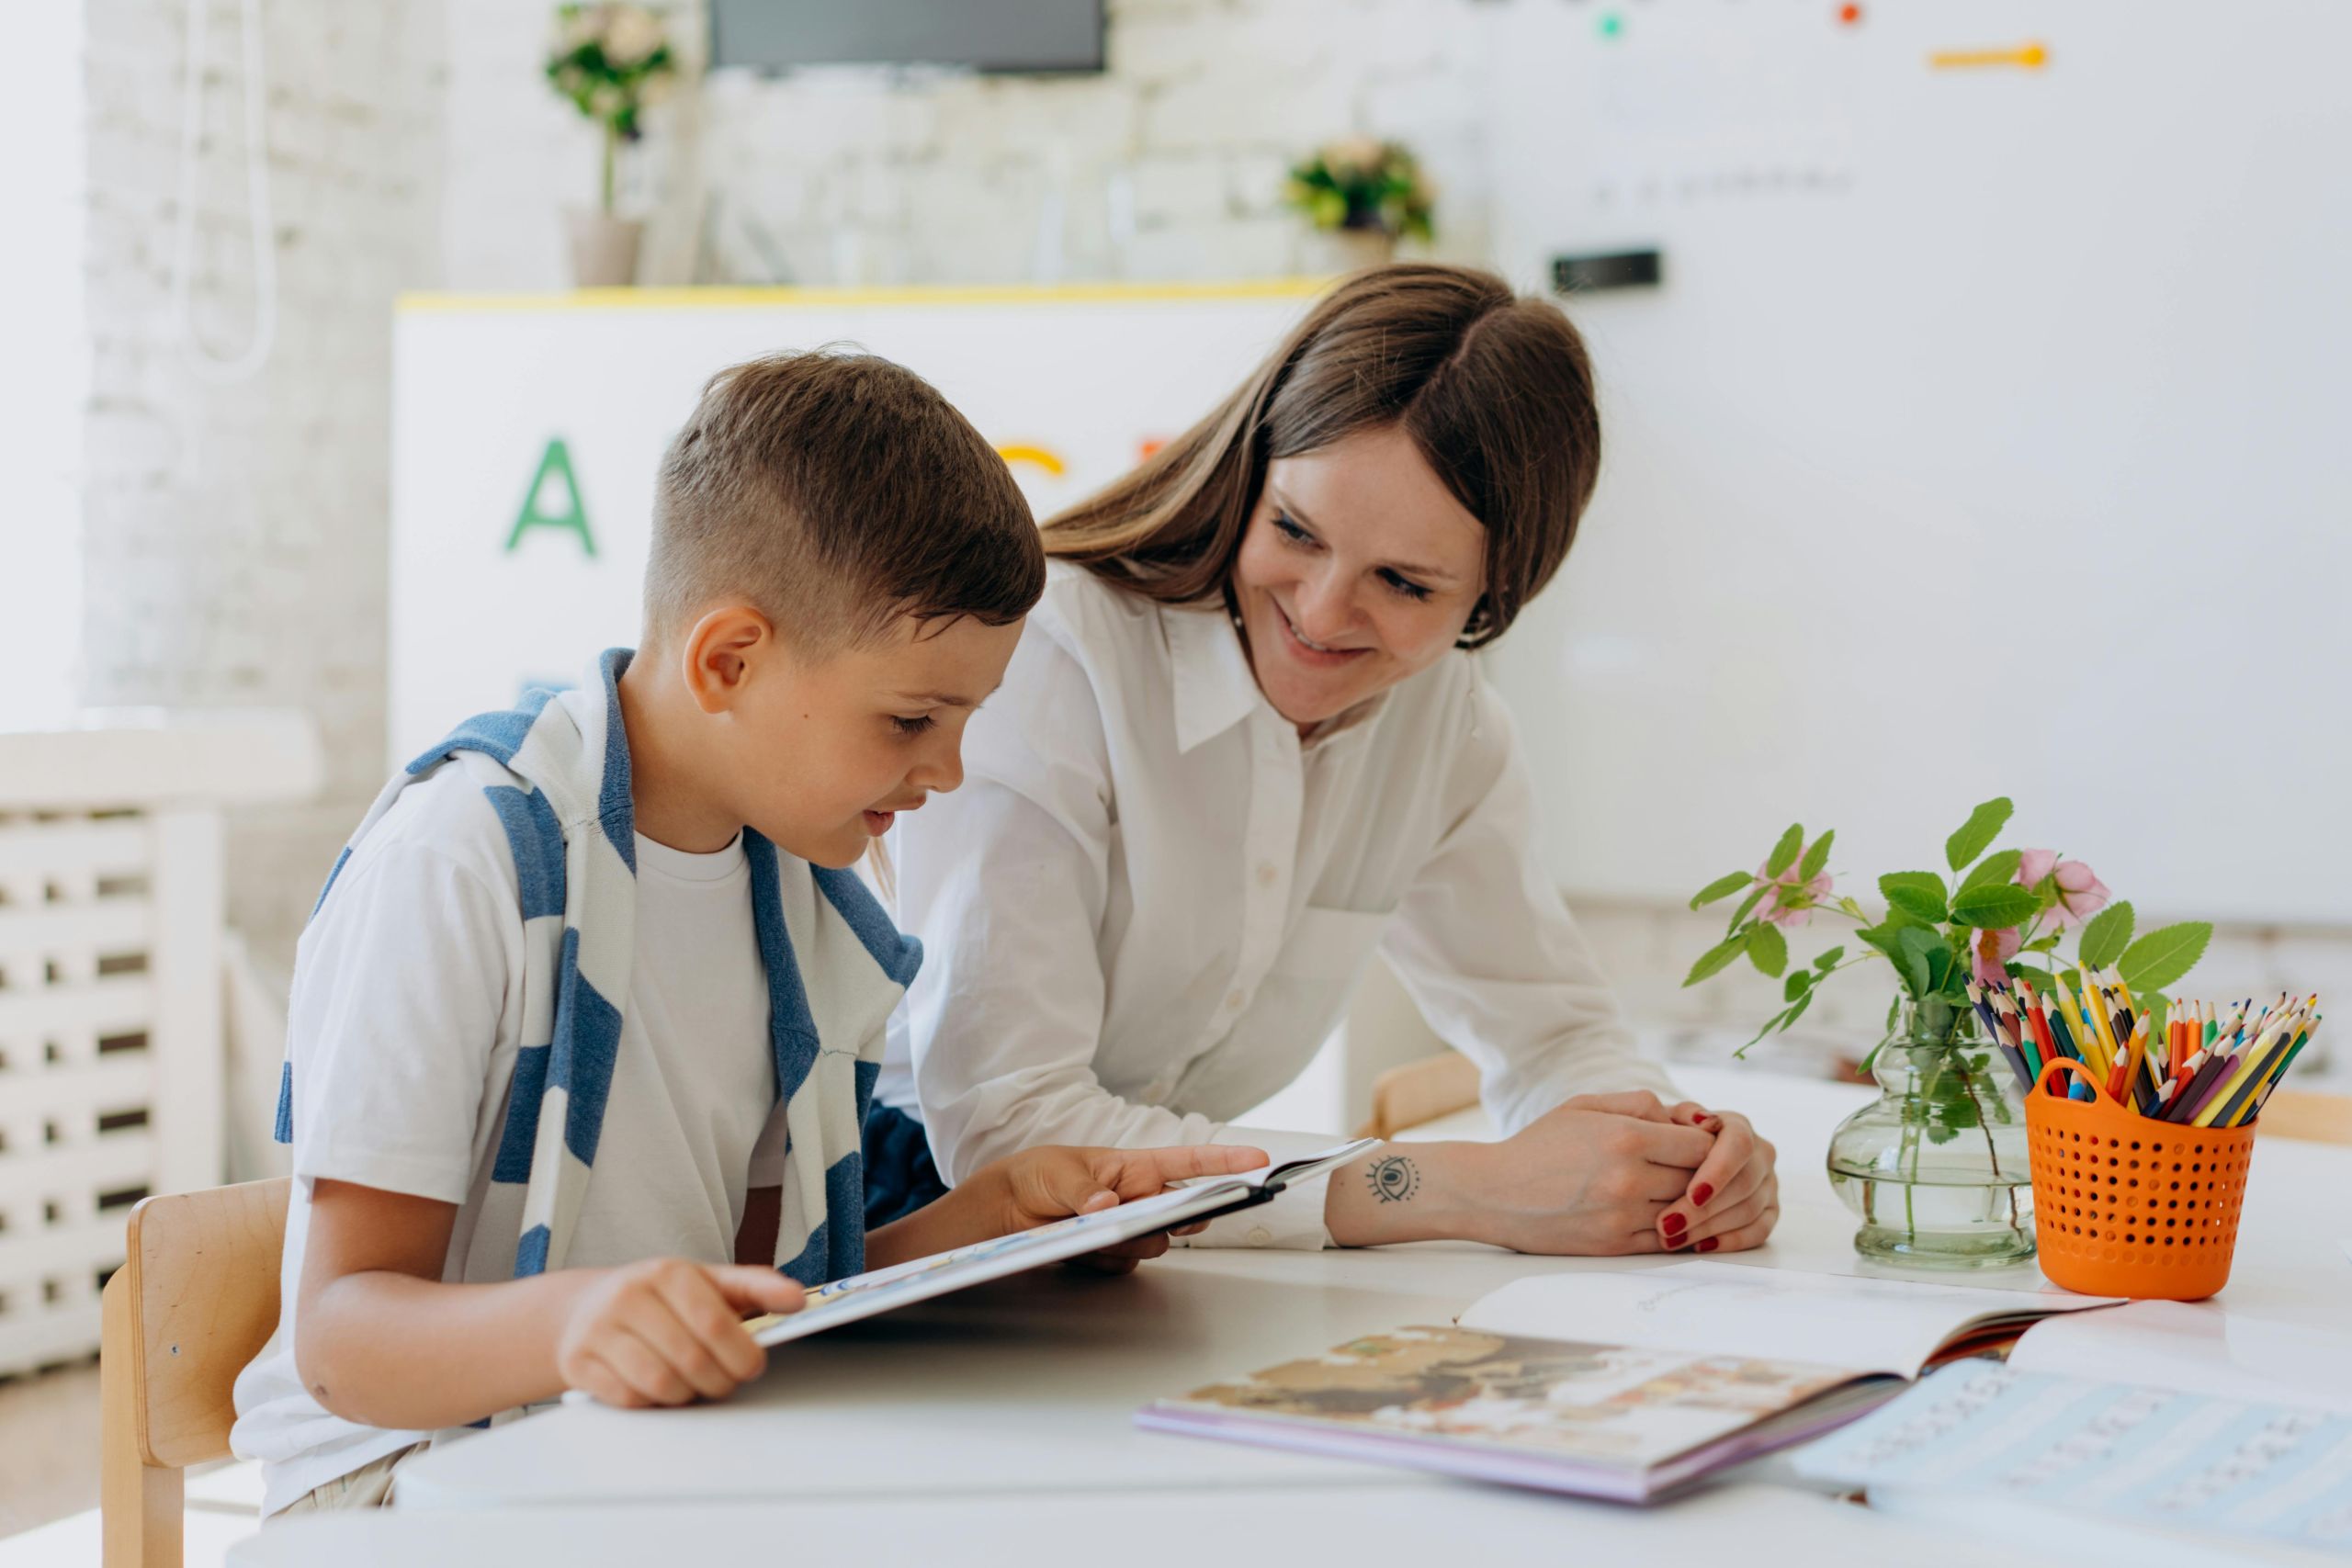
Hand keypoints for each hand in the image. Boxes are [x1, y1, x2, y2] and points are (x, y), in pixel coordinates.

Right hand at [554, 1258, 804, 1408]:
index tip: (753, 1366)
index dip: (741, 1353)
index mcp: (669, 1272)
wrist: (584, 1308)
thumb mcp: (708, 1283)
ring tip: (694, 1384)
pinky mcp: (579, 1362)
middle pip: (691, 1359)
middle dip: (719, 1380)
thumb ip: (756, 1288)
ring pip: (661, 1383)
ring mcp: (599, 1329)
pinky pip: (630, 1399)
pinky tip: (659, 1388)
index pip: (715, 1322)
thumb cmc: (660, 1299)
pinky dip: (653, 1403)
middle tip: (725, 1381)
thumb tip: (798, 1300)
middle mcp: (630, 1295)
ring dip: (687, 1395)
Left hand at [972, 1143, 1270, 1274]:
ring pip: (1156, 1241)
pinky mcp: (1114, 1253)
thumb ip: (1084, 1191)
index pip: (1190, 1162)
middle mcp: (1140, 1197)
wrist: (1008, 1210)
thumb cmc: (1038, 1175)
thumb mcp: (1059, 1174)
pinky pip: (1128, 1262)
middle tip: (1185, 1216)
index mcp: (1136, 1166)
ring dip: (1137, 1240)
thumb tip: (1106, 1205)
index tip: (1259, 1161)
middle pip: (1183, 1209)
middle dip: (1187, 1214)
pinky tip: (1083, 1246)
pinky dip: (1109, 1258)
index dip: (1227, 1161)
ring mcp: (1129, 1227)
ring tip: (1101, 1231)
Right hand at [1465, 1099, 1717, 1255]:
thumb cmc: (1540, 1144)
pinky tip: (1659, 1216)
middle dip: (1700, 1176)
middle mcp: (1629, 1179)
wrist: (1494, 1192)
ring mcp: (1622, 1216)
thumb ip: (1639, 1103)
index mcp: (1625, 1137)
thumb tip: (1686, 1120)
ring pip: (1686, 1214)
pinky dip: (1670, 1230)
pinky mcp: (1614, 1245)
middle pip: (1699, 1182)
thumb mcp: (1584, 1106)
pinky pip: (1664, 1241)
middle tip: (1690, 1171)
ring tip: (1675, 1194)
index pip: (1701, 1147)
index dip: (1704, 1146)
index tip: (1692, 1146)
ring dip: (1686, 1206)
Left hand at [1652, 1108, 1779, 1254]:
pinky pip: (1759, 1232)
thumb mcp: (1667, 1119)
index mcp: (1738, 1127)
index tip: (1691, 1195)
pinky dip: (1729, 1241)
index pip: (1739, 1146)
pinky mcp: (1769, 1210)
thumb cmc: (1667, 1136)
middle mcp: (1760, 1153)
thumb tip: (1703, 1120)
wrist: (1675, 1153)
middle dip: (1704, 1210)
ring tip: (1672, 1239)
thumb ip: (1682, 1116)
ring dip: (1709, 1229)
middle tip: (1668, 1226)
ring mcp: (1768, 1183)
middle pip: (1743, 1184)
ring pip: (1749, 1211)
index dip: (1718, 1172)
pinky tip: (1699, 1246)